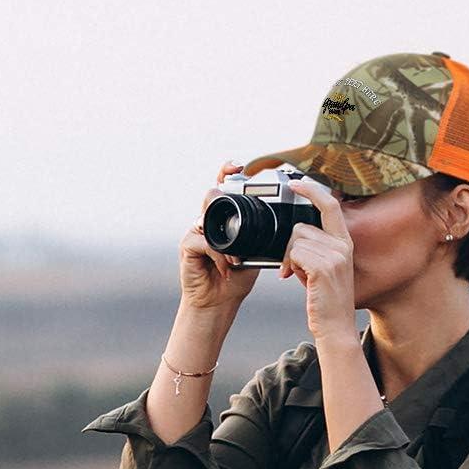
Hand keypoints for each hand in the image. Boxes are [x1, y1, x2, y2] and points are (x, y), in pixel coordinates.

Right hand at [178, 160, 260, 313]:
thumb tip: (280, 226)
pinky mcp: (188, 245)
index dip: (227, 174)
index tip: (239, 166)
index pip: (223, 190)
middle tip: (235, 198)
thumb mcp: (254, 255)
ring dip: (226, 237)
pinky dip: (220, 255)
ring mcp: (195, 232)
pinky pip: (205, 241)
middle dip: (223, 192)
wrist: (218, 303)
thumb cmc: (235, 280)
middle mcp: (207, 222)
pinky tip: (227, 268)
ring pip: (207, 216)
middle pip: (212, 195)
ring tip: (237, 257)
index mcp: (223, 220)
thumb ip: (260, 238)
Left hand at [279, 179, 356, 343]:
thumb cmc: (325, 300)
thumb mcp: (325, 268)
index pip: (330, 205)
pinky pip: (294, 253)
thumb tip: (293, 234)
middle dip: (290, 246)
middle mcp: (342, 246)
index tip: (296, 183)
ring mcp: (334, 256)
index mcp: (344, 243)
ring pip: (295, 240)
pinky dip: (290, 266)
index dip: (312, 190)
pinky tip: (296, 279)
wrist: (335, 327)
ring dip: (289, 258)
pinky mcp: (323, 267)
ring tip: (298, 276)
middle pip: (302, 227)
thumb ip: (315, 248)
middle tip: (292, 267)